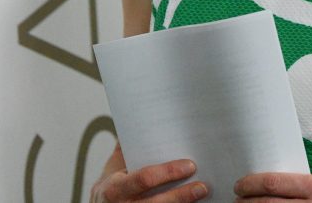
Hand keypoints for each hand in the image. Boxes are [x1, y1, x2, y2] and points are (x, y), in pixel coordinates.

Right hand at [91, 145, 207, 201]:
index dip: (168, 172)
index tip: (189, 165)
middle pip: (156, 202)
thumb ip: (126, 146)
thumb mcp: (112, 168)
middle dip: (181, 195)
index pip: (144, 178)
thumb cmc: (109, 188)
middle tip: (202, 186)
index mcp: (113, 188)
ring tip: (200, 194)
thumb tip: (144, 117)